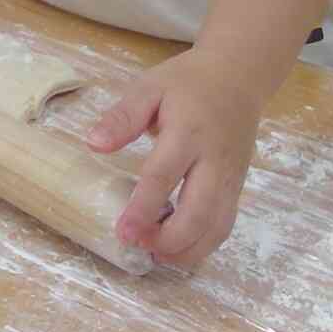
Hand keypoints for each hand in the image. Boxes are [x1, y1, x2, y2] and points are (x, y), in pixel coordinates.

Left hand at [87, 46, 269, 268]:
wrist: (239, 77)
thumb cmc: (187, 82)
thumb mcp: (149, 88)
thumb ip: (123, 117)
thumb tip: (94, 144)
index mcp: (188, 132)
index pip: (163, 176)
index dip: (143, 208)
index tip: (123, 231)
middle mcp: (215, 160)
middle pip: (199, 212)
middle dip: (168, 239)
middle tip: (138, 245)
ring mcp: (231, 177)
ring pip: (217, 226)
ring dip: (187, 250)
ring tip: (156, 254)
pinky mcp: (238, 187)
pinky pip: (225, 224)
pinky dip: (203, 244)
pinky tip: (178, 247)